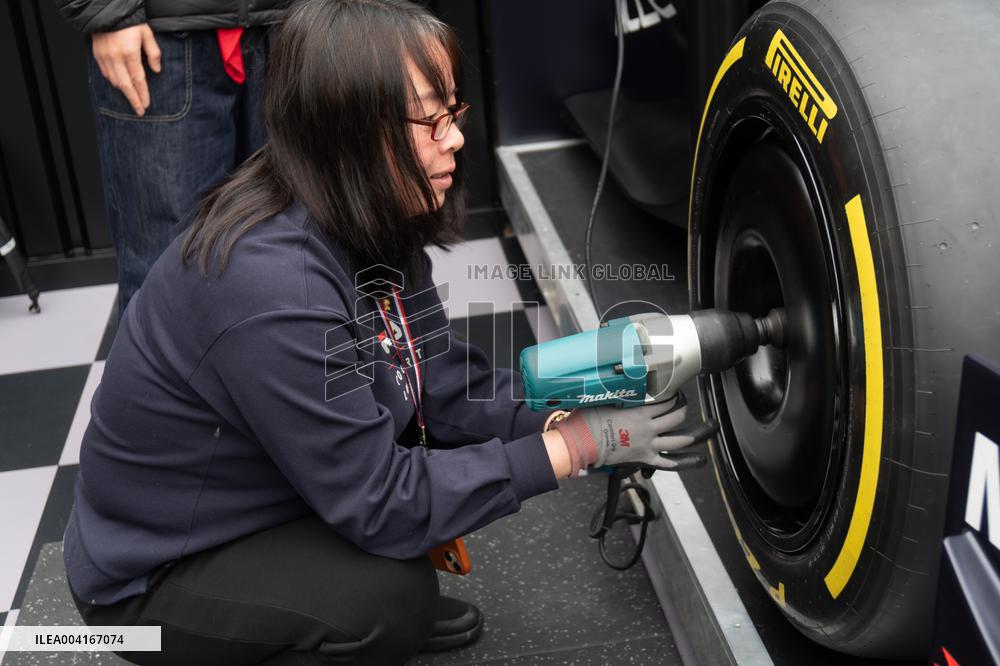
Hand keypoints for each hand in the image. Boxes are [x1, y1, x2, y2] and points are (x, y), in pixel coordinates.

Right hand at [92, 24, 161, 115]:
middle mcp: (115, 58)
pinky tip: (121, 85)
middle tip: (139, 111)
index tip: (146, 105)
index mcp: (129, 53)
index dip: (142, 94)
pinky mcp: (97, 55)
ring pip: (115, 81)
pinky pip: (106, 74)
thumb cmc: (130, 21)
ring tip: (133, 98)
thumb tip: (157, 70)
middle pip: (125, 85)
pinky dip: (114, 82)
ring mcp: (105, 57)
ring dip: (124, 91)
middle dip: (133, 100)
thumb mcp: (147, 34)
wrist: (107, 11)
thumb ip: (153, 53)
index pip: (138, 80)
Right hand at [553, 393, 716, 472]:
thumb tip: (623, 382)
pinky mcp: (644, 458)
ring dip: (695, 434)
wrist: (581, 443)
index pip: (665, 400)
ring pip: (679, 440)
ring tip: (707, 429)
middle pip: (676, 417)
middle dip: (684, 409)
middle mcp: (648, 428)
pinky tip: (698, 460)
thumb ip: (619, 393)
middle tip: (684, 404)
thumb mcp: (605, 399)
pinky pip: (668, 462)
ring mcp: (648, 445)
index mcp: (640, 412)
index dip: (673, 394)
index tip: (674, 390)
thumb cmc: (588, 420)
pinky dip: (684, 462)